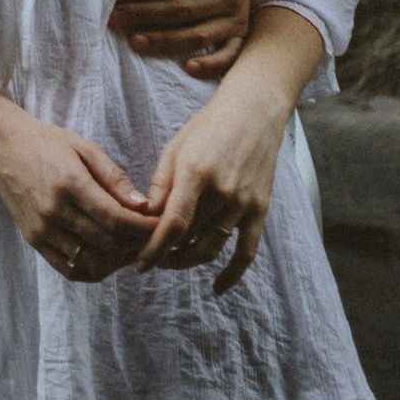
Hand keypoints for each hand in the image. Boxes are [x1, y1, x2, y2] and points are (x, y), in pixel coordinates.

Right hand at [0, 109, 156, 284]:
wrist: (0, 147)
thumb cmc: (46, 143)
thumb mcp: (84, 148)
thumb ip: (114, 178)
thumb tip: (143, 206)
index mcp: (69, 183)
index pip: (116, 219)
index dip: (143, 228)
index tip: (159, 224)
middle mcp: (54, 210)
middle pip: (107, 242)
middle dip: (136, 243)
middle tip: (151, 237)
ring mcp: (42, 229)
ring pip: (91, 260)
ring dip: (117, 259)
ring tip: (131, 248)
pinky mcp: (34, 240)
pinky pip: (69, 269)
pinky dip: (92, 269)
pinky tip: (106, 259)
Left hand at [110, 0, 257, 79]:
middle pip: (182, 11)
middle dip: (144, 16)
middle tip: (113, 19)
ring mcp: (237, 17)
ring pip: (199, 36)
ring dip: (166, 42)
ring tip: (135, 42)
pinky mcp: (241, 32)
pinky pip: (230, 54)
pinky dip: (213, 65)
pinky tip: (187, 68)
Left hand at [132, 72, 291, 291]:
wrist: (254, 112)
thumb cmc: (208, 126)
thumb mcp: (176, 146)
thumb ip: (161, 183)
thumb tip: (146, 218)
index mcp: (196, 171)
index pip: (173, 223)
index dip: (154, 249)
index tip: (139, 264)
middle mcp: (222, 190)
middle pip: (190, 239)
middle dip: (166, 255)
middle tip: (150, 258)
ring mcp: (243, 202)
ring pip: (212, 248)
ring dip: (189, 261)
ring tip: (171, 261)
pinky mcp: (260, 210)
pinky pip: (246, 252)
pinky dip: (231, 274)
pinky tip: (216, 288)